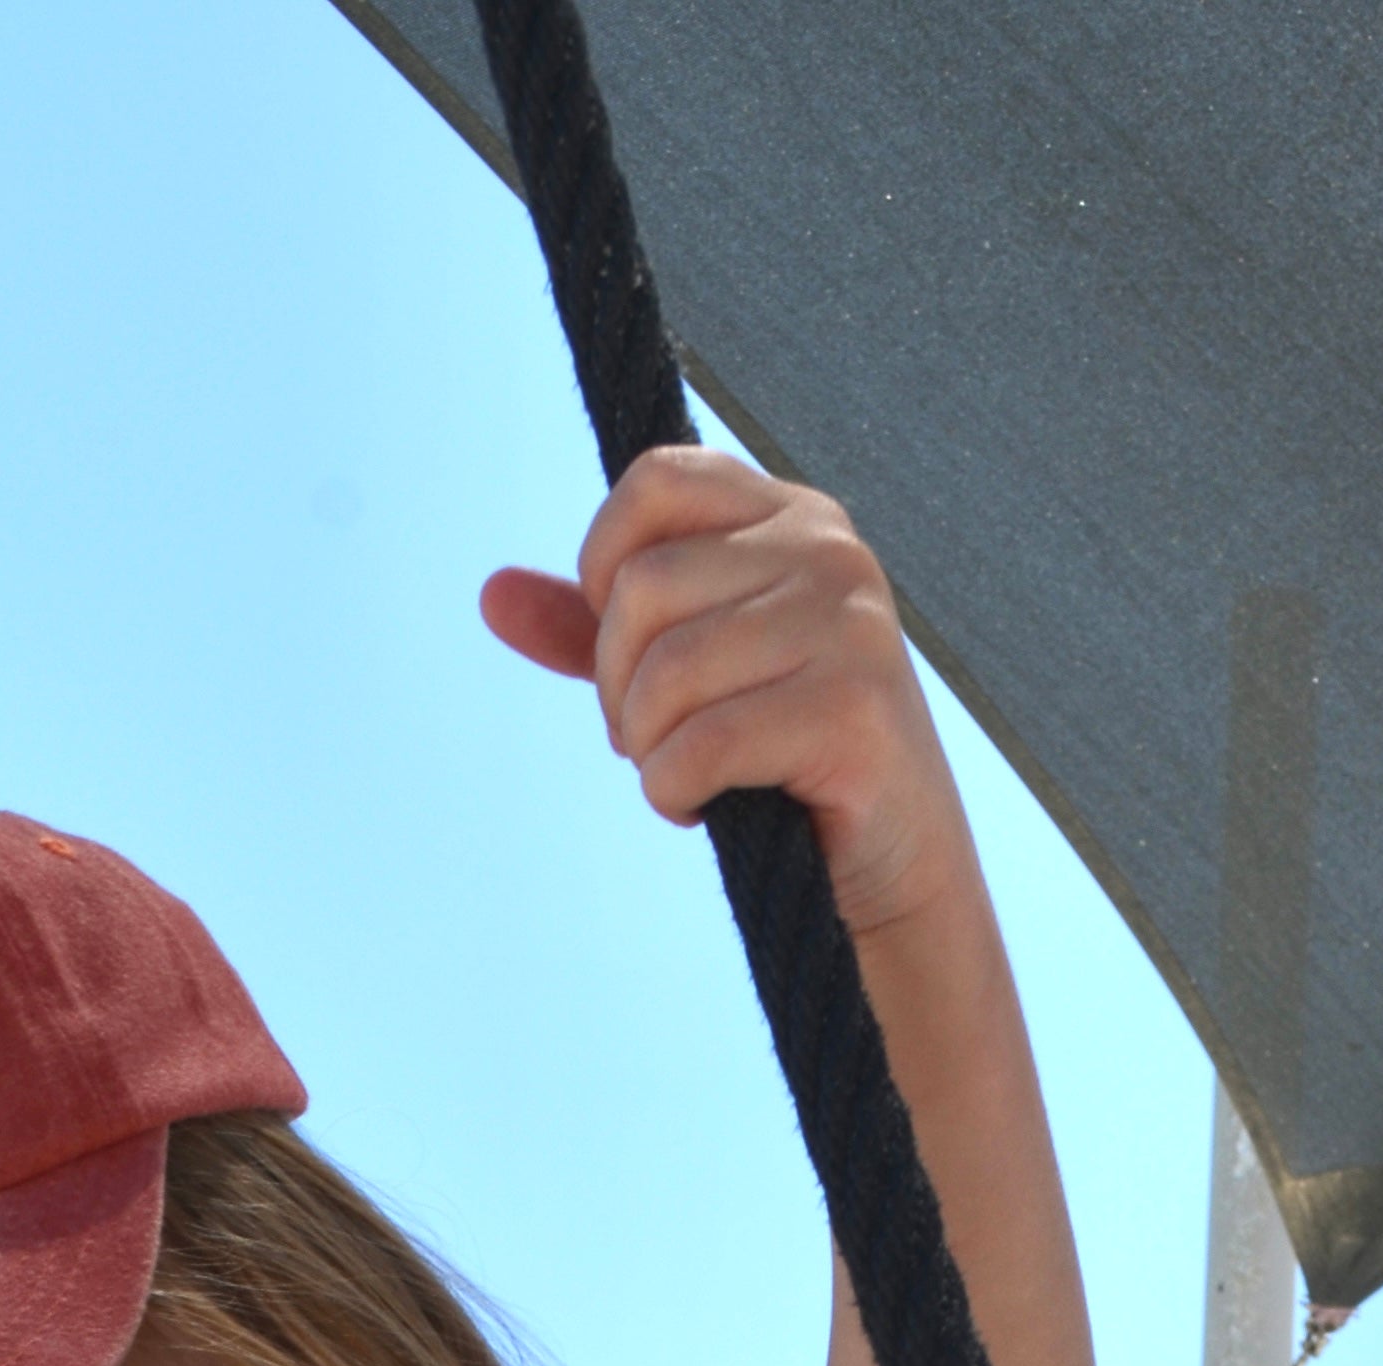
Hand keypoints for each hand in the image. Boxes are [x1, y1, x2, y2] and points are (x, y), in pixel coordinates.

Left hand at [481, 449, 968, 936]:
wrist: (892, 866)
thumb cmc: (784, 761)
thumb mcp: (686, 673)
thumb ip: (596, 628)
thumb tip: (490, 593)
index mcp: (792, 516)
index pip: (655, 482)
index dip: (603, 565)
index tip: (625, 649)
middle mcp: (829, 550)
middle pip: (643, 588)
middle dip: (617, 686)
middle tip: (650, 740)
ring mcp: (849, 626)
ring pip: (667, 671)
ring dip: (646, 749)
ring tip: (681, 777)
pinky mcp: (852, 711)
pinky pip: (704, 744)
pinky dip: (675, 790)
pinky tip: (702, 807)